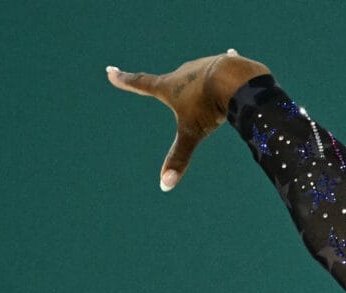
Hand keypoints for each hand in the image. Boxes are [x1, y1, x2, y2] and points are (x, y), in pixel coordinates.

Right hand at [105, 50, 269, 190]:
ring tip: (214, 97)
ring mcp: (204, 65)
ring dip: (203, 85)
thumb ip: (179, 157)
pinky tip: (231, 54)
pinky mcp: (225, 62)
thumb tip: (165, 185)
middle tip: (164, 90)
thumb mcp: (192, 133)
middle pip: (173, 82)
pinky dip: (227, 63)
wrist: (235, 79)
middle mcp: (183, 72)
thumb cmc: (209, 105)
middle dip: (170, 87)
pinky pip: (225, 63)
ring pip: (200, 76)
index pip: (140, 83)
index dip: (124, 80)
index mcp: (169, 86)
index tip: (110, 71)